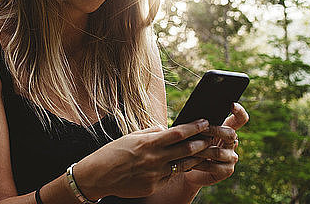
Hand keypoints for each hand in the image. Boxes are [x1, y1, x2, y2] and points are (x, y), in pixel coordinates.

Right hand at [74, 119, 214, 198]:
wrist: (99, 176)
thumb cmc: (113, 152)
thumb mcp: (131, 136)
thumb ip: (151, 133)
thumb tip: (165, 129)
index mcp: (149, 143)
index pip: (178, 133)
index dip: (193, 127)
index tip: (204, 121)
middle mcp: (154, 158)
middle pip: (185, 149)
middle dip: (201, 143)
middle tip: (210, 138)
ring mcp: (155, 174)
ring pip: (182, 165)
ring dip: (194, 158)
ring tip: (202, 153)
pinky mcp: (153, 186)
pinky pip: (168, 177)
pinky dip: (174, 170)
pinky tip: (179, 166)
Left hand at [183, 102, 249, 188]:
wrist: (187, 168)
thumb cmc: (189, 144)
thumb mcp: (193, 131)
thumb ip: (198, 123)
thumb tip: (193, 116)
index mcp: (227, 129)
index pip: (240, 119)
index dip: (239, 111)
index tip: (231, 104)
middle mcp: (232, 142)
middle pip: (230, 133)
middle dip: (214, 130)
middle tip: (200, 129)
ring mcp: (231, 157)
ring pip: (218, 151)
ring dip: (201, 149)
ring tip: (188, 147)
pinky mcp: (227, 170)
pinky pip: (214, 166)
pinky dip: (200, 163)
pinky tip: (190, 161)